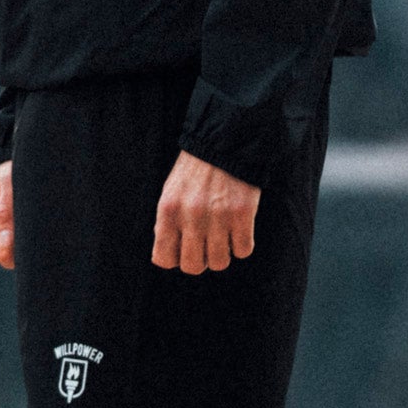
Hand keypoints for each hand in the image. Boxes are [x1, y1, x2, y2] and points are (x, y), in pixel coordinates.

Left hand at [151, 151, 259, 273]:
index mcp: (168, 209)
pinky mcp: (243, 213)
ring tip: (223, 235)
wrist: (225, 141)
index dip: (175, 259)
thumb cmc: (195, 171)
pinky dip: (242, 244)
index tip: (183, 250)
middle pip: (193, 266)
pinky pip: (243, 250)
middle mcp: (191, 215)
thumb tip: (168, 257)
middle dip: (201, 260)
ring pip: (220, 263)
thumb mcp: (170, 192)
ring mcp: (218, 216)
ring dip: (223, 253)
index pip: (163, 259)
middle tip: (206, 245)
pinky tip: (238, 229)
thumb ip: (167, 224)